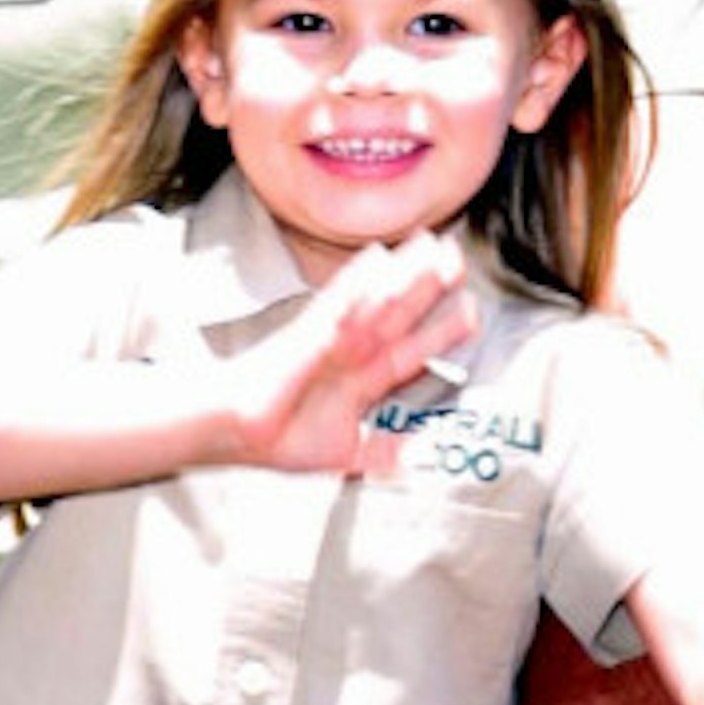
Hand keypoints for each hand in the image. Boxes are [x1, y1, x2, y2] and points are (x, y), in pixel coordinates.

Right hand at [233, 230, 475, 474]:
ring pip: (375, 303)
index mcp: (361, 381)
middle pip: (397, 316)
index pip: (407, 350)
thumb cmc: (279, 437)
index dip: (440, 332)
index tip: (471, 311)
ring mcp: (328, 341)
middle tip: (458, 257)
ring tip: (429, 246)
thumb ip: (377, 452)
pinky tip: (376, 259)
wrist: (232, 432)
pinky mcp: (304, 338)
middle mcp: (350, 355)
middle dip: (428, 288)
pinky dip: (355, 284)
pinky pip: (335, 308)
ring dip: (402, 275)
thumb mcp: (342, 454)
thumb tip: (410, 458)